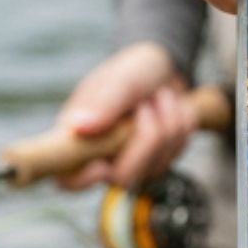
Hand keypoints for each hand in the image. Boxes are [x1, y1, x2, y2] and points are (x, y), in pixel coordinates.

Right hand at [55, 41, 192, 190]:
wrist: (167, 67)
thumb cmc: (134, 70)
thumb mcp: (120, 78)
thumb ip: (103, 102)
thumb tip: (78, 128)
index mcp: (78, 135)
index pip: (68, 178)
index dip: (83, 180)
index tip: (102, 164)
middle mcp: (101, 154)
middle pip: (123, 177)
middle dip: (145, 139)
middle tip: (147, 106)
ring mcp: (131, 161)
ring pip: (154, 167)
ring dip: (166, 124)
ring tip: (159, 96)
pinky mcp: (157, 161)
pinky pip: (175, 155)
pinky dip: (180, 127)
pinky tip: (171, 108)